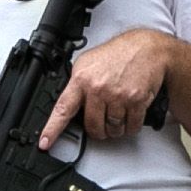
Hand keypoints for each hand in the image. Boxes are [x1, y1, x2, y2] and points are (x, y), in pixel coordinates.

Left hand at [39, 27, 176, 146]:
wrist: (146, 48)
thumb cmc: (117, 54)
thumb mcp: (87, 63)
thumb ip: (77, 83)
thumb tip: (69, 104)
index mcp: (81, 80)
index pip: (63, 109)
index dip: (52, 129)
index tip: (45, 142)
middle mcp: (98, 88)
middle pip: (93, 126)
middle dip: (97, 130)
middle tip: (101, 122)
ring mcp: (118, 95)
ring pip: (113, 129)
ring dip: (115, 129)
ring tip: (117, 114)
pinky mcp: (136, 100)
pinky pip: (131, 127)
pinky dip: (131, 127)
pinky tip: (129, 116)